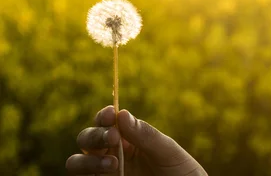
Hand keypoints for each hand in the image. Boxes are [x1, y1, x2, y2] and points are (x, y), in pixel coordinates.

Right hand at [66, 105, 207, 174]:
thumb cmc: (181, 171)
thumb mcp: (168, 152)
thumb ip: (146, 135)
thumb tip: (122, 114)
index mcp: (129, 138)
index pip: (107, 121)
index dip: (104, 115)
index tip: (111, 114)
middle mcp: (112, 153)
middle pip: (87, 138)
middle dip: (95, 135)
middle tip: (114, 138)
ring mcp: (106, 172)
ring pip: (77, 162)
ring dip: (87, 159)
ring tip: (113, 164)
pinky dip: (88, 173)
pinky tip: (111, 173)